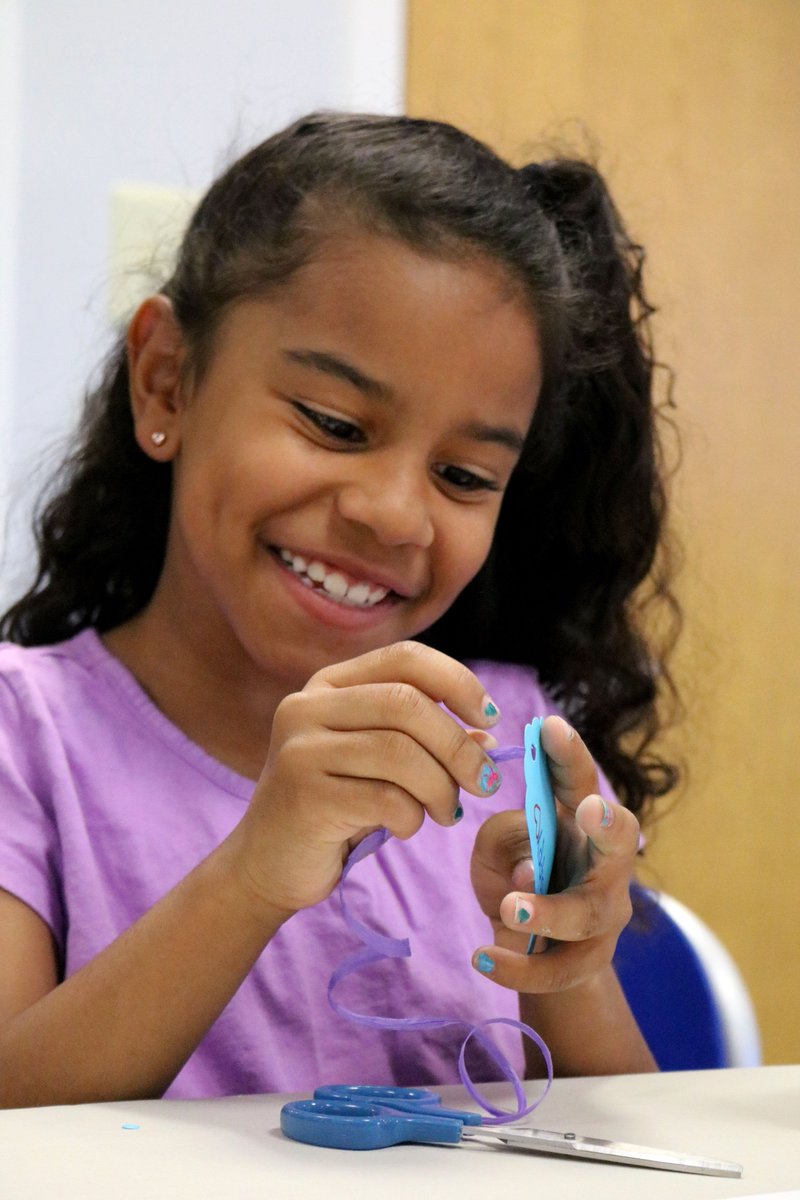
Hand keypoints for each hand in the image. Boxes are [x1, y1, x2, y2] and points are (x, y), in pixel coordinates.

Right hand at [230, 641, 501, 918]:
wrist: (267, 865)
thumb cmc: (334, 809)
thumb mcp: (381, 767)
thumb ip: (426, 743)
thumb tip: (488, 735)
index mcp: (328, 685)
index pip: (404, 658)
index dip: (457, 681)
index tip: (489, 716)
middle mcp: (307, 706)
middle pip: (407, 703)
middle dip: (458, 746)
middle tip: (483, 782)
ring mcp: (300, 748)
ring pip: (400, 752)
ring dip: (440, 787)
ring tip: (446, 812)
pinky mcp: (304, 795)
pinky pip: (385, 798)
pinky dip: (412, 816)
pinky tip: (407, 827)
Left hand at [470, 715, 638, 991]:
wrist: (535, 946)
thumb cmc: (517, 874)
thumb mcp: (495, 846)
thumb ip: (504, 840)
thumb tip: (528, 873)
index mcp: (577, 819)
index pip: (577, 779)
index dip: (567, 753)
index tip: (550, 725)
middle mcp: (604, 860)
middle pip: (620, 839)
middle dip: (608, 821)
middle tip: (589, 808)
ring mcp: (605, 911)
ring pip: (588, 913)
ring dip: (549, 910)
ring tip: (509, 909)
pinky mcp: (590, 959)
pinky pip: (559, 967)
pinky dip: (519, 966)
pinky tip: (483, 957)